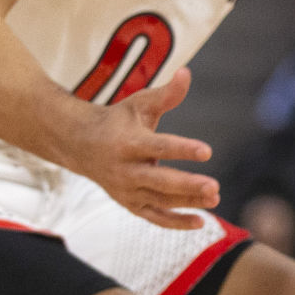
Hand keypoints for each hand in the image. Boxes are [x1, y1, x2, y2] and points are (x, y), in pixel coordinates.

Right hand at [65, 67, 217, 229]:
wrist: (80, 144)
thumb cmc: (118, 120)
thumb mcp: (139, 103)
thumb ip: (167, 94)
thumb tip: (187, 72)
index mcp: (129, 142)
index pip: (159, 147)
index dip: (183, 149)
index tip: (207, 151)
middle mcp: (125, 169)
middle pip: (159, 181)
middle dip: (187, 185)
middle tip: (214, 186)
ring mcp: (126, 190)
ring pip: (159, 201)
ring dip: (186, 203)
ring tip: (214, 198)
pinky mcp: (128, 203)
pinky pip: (152, 217)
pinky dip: (174, 222)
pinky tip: (200, 222)